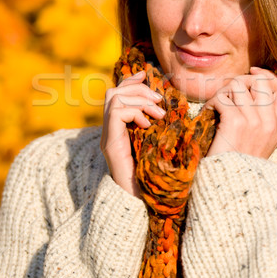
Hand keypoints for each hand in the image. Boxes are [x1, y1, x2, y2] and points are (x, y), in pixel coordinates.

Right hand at [100, 70, 165, 197]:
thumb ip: (158, 128)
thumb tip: (168, 109)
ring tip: (158, 114)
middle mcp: (110, 131)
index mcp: (120, 129)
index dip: (131, 81)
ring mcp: (108, 137)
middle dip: (138, 89)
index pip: (118, 94)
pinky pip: (117, 112)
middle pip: (114, 92)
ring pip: (114, 98)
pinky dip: (135, 112)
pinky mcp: (110, 143)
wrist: (141, 203)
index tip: (145, 74)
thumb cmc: (154, 177)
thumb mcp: (158, 145)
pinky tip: (148, 125)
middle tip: (159, 101)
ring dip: (139, 100)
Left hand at [204, 67, 276, 158]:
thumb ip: (261, 120)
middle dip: (240, 81)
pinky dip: (210, 103)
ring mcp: (254, 121)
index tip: (253, 73)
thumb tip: (250, 93)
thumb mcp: (260, 143)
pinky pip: (222, 98)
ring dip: (222, 91)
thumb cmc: (239, 164)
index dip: (268, 76)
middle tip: (227, 93)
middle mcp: (269, 122)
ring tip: (215, 105)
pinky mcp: (235, 122)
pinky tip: (207, 114)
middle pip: (259, 82)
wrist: (231, 186)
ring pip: (237, 86)